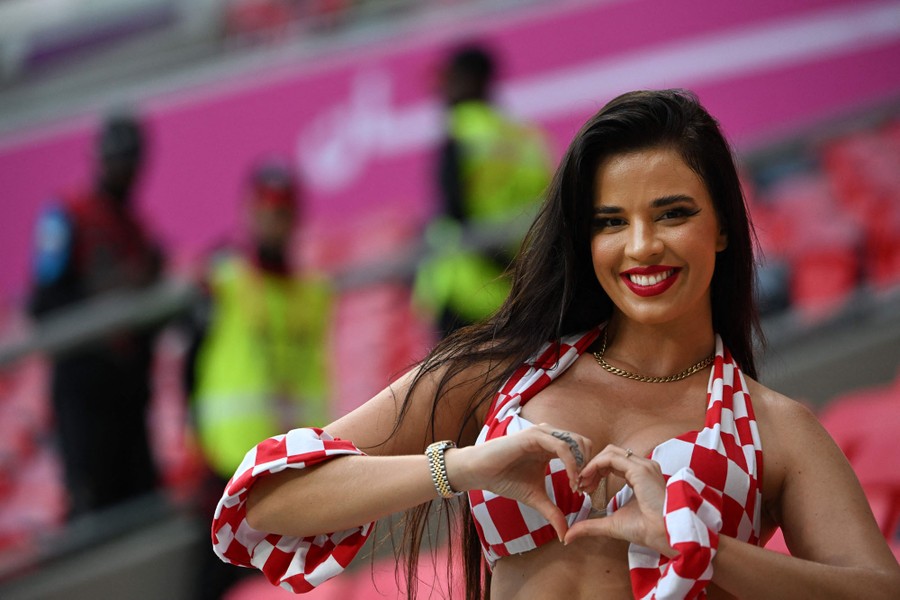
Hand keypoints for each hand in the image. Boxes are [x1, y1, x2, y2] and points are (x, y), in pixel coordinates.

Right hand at [448, 423, 591, 541]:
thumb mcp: (535, 498)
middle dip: (589, 466)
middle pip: (584, 443)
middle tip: (584, 489)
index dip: (588, 469)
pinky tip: (571, 481)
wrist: (479, 472)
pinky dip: (572, 464)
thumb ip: (553, 512)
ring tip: (577, 486)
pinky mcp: (533, 436)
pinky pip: (562, 447)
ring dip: (583, 465)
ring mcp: (542, 434)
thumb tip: (565, 536)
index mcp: (551, 446)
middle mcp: (549, 436)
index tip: (584, 492)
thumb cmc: (504, 480)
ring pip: (576, 443)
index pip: (582, 450)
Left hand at [565, 444, 675, 557]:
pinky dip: (595, 465)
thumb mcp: (611, 525)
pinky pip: (611, 457)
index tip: (584, 487)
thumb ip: (590, 526)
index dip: (595, 471)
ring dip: (591, 465)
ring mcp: (643, 466)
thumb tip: (568, 536)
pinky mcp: (640, 469)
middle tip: (579, 484)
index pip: (613, 462)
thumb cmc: (646, 530)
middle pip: (610, 454)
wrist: (665, 535)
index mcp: (641, 476)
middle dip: (591, 466)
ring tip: (582, 482)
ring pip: (610, 452)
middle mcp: (643, 467)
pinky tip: (586, 478)